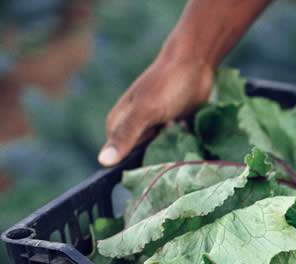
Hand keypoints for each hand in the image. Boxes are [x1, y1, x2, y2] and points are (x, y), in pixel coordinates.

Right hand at [98, 55, 213, 165]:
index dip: (138, 168)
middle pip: (144, 159)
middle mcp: (134, 129)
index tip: (155, 165)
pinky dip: (184, 145)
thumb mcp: (145, 111)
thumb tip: (102, 161)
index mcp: (118, 125)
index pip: (122, 161)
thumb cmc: (166, 85)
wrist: (194, 64)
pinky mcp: (172, 130)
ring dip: (174, 151)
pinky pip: (176, 147)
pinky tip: (190, 134)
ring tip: (182, 134)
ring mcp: (154, 130)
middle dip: (160, 159)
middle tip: (173, 145)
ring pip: (162, 154)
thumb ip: (125, 135)